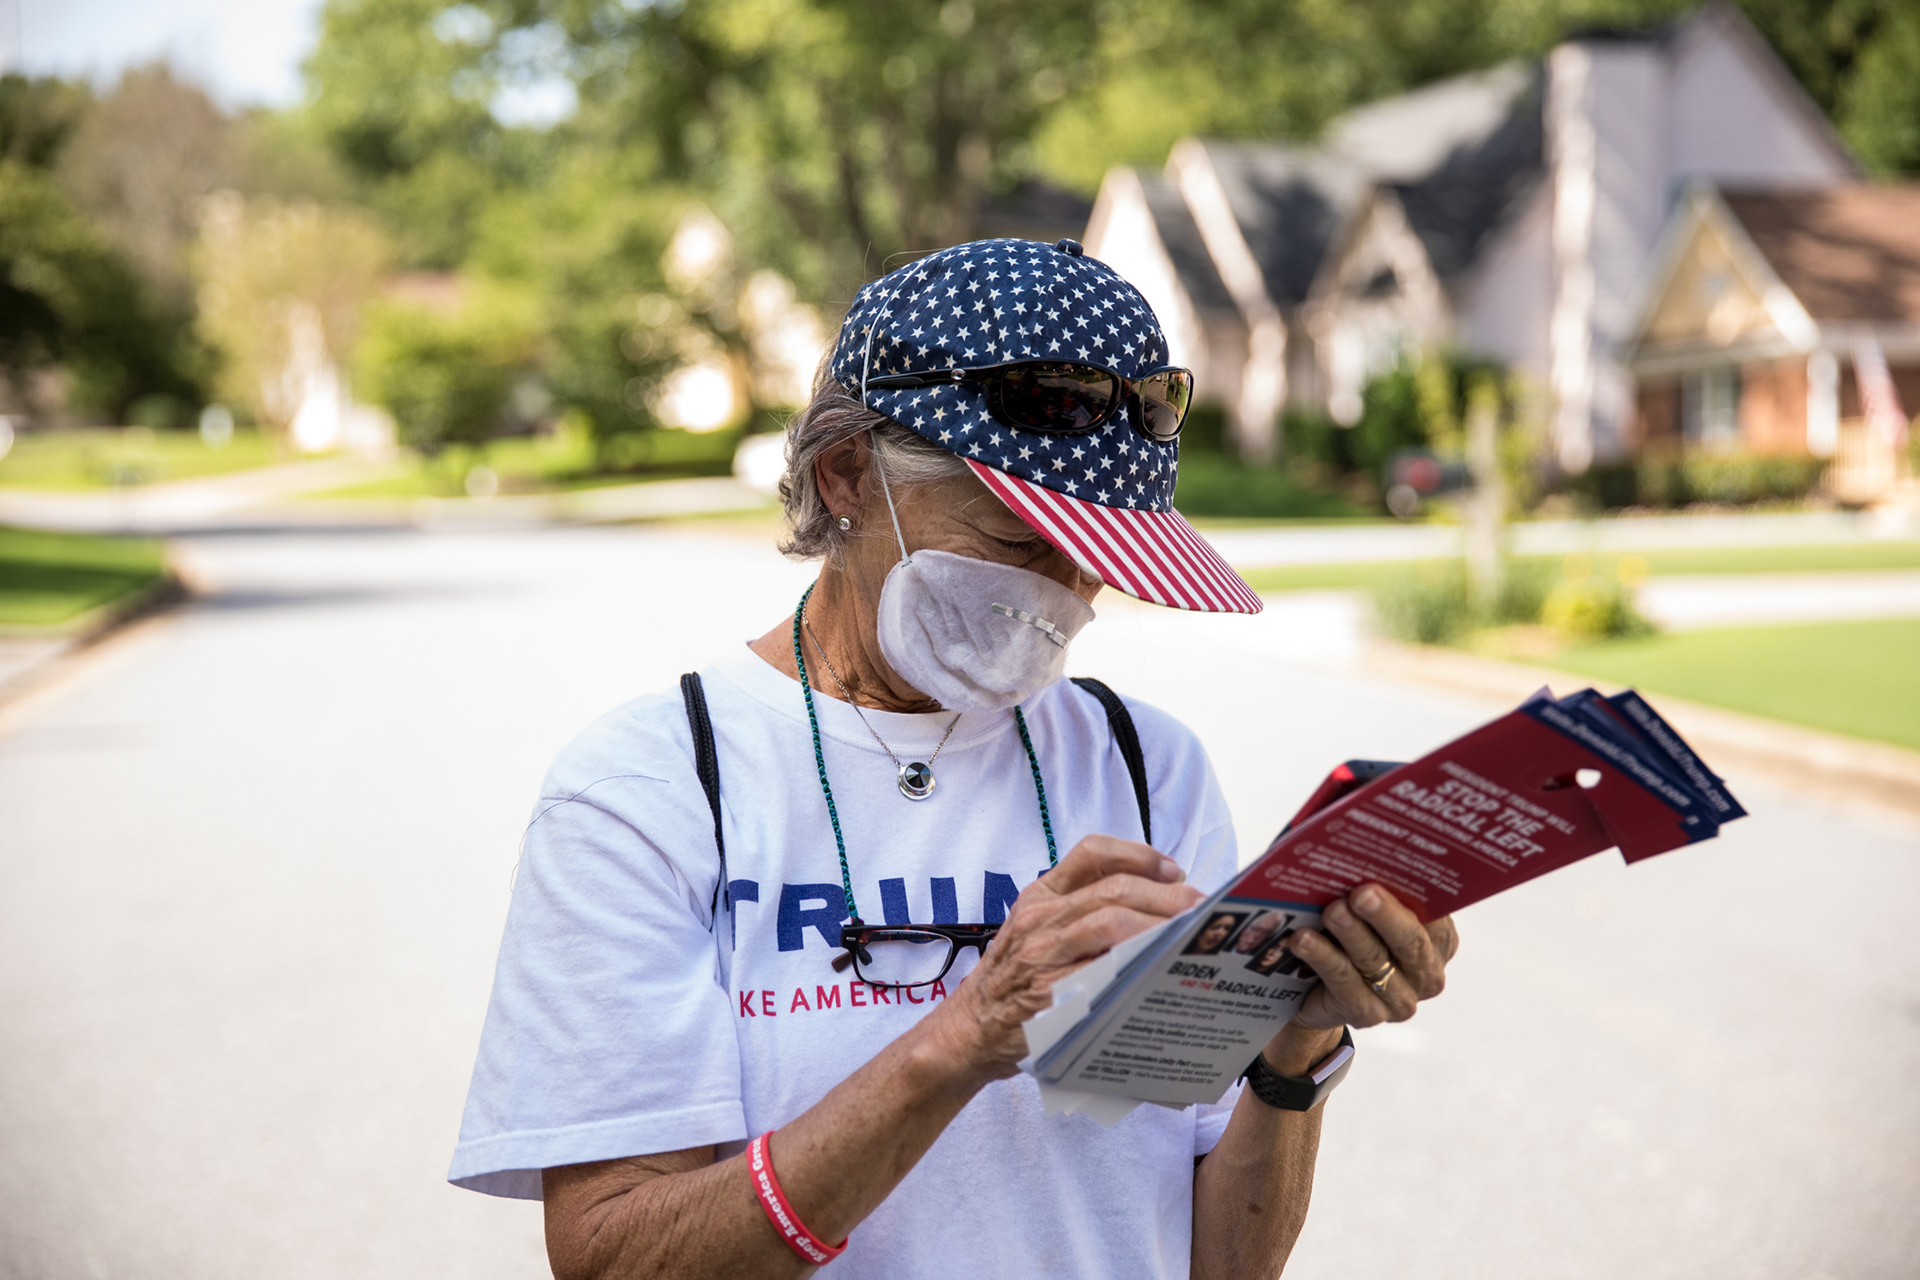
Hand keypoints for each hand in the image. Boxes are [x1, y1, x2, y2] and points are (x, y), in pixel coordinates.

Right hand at [926, 834, 1202, 1083]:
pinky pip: (1102, 971)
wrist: (970, 1029)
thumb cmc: (1013, 981)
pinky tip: (1162, 972)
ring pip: (1111, 924)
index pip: (1091, 852)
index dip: (1139, 854)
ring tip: (1189, 939)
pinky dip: (1137, 966)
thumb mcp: (1033, 930)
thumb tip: (1153, 900)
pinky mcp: (1050, 993)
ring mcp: (1043, 955)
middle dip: (1167, 897)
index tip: (1173, 868)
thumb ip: (1079, 909)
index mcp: (1039, 895)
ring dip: (1159, 928)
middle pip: (1115, 889)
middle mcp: (1040, 918)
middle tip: (1200, 911)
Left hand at [1282, 883, 1457, 1035]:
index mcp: (1438, 938)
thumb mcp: (1365, 908)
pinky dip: (1323, 958)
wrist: (1317, 988)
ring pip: (1375, 961)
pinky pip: (1345, 983)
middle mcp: (1427, 972)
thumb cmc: (1346, 932)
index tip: (1393, 866)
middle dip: (1384, 914)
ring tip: (1331, 911)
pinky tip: (1302, 940)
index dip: (1416, 889)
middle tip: (1361, 893)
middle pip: (1409, 940)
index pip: (1433, 912)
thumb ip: (1373, 884)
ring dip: (1351, 934)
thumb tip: (1354, 850)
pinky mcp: (1368, 1015)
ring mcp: (1401, 1000)